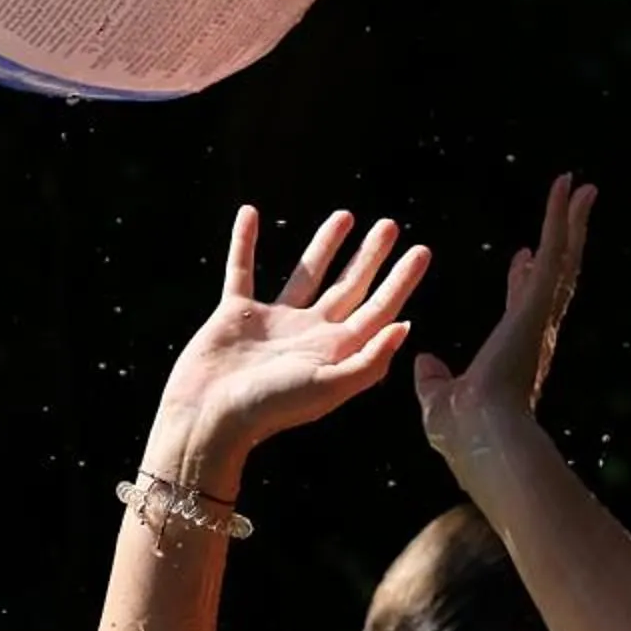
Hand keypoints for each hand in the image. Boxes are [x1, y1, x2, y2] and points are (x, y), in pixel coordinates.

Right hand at [157, 206, 428, 461]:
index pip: (378, 309)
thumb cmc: (270, 408)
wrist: (210, 417)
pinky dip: (245, 242)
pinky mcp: (236, 314)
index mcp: (336, 351)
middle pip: (349, 287)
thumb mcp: (328, 386)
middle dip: (370, 257)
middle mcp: (309, 334)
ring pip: (305, 274)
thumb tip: (404, 327)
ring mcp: (274, 322)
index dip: (401, 281)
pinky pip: (242, 269)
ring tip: (344, 216)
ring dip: (325, 246)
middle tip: (390, 225)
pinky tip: (250, 213)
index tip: (420, 251)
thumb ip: (369, 360)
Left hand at [413, 174, 595, 470]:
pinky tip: (569, 189)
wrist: (484, 438)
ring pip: (563, 257)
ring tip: (582, 187)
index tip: (522, 258)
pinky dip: (563, 218)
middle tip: (572, 214)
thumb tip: (425, 363)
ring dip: (572, 220)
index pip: (522, 308)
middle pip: (554, 276)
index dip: (523, 282)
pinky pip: (555, 250)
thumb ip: (434, 380)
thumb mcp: (438, 400)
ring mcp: (541, 316)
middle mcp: (535, 333)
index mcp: (513, 354)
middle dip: (562, 243)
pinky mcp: (539, 303)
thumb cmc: (464, 434)